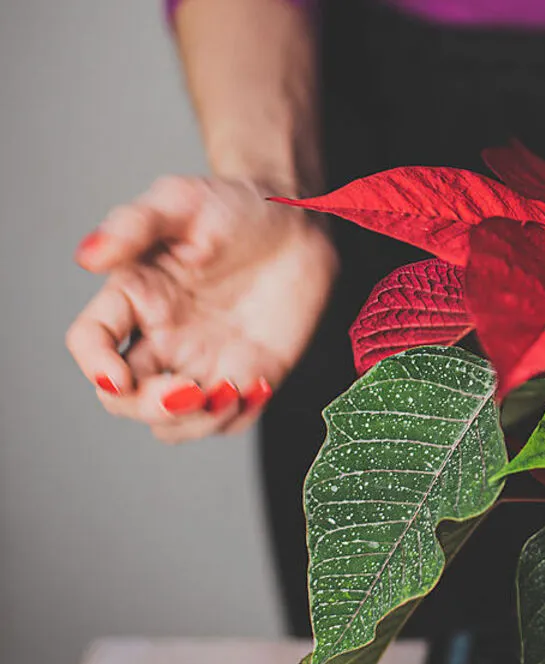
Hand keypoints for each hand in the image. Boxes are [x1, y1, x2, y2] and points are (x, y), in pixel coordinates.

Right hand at [67, 176, 337, 442]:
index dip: (95, 365)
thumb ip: (133, 225)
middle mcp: (161, 338)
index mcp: (134, 298)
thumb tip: (87, 257)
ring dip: (194, 422)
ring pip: (173, 422)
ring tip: (231, 390)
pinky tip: (260, 385)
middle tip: (188, 390)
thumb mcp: (181, 201)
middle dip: (148, 406)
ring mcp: (204, 361)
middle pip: (125, 398)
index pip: (92, 342)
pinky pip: (230, 420)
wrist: (299, 220)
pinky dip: (238, 417)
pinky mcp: (248, 375)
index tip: (120, 375)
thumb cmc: (234, 206)